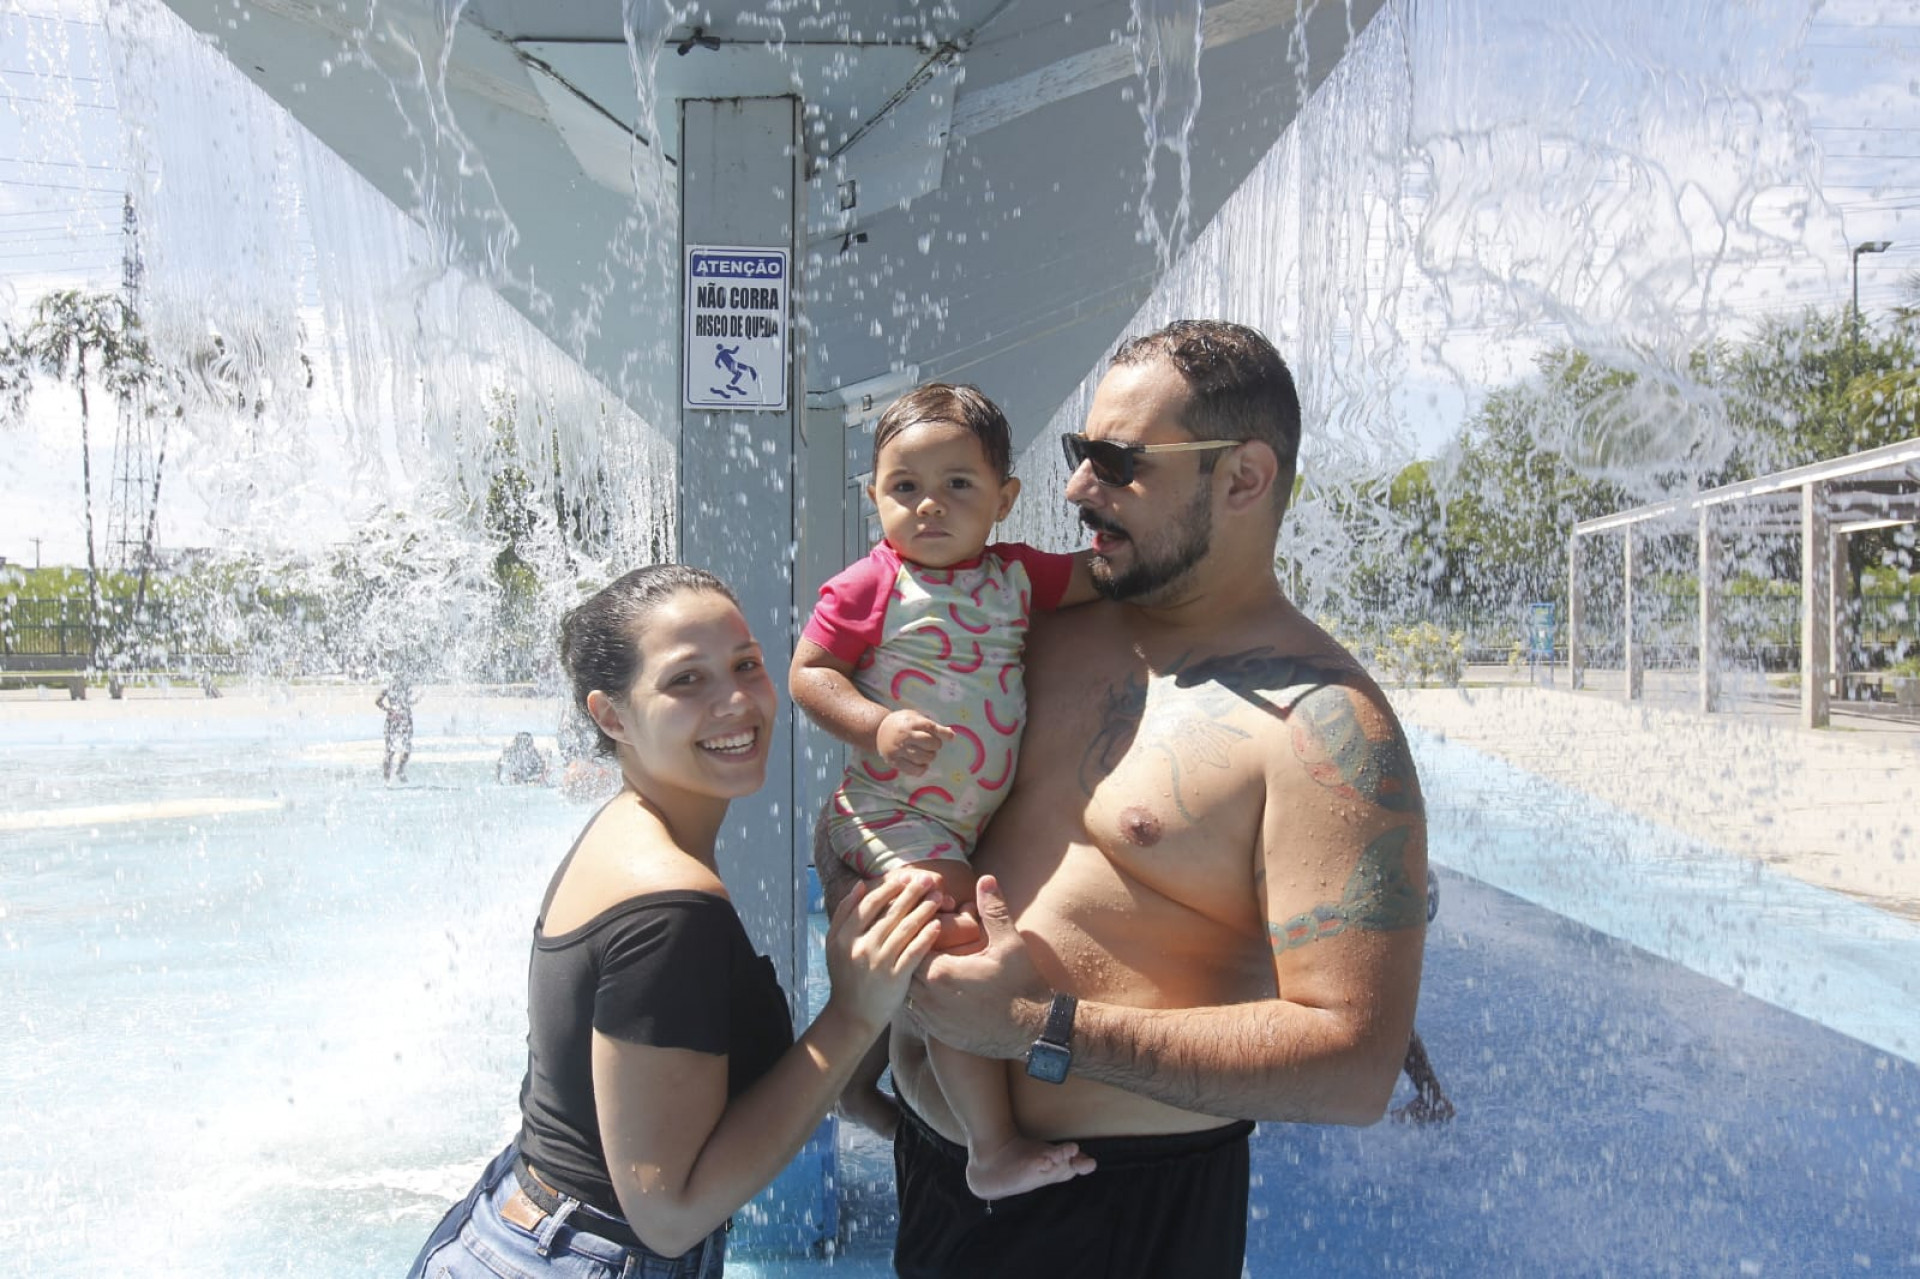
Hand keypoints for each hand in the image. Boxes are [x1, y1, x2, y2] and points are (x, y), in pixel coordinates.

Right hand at [824, 871, 943, 1032]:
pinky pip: (914, 952)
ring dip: (924, 910)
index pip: (870, 904)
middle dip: (912, 893)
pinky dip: (926, 937)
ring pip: (905, 929)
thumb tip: (861, 885)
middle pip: (891, 913)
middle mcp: (861, 948)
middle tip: (928, 879)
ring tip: (937, 898)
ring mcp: (879, 963)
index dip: (889, 888)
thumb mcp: (834, 944)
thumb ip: (844, 913)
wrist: (852, 1015)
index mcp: (844, 936)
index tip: (905, 877)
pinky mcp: (895, 978)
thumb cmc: (846, 975)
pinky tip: (938, 925)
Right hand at [876, 709, 953, 775]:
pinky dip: (922, 768)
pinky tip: (922, 763)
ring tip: (927, 753)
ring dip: (930, 757)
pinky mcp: (894, 762)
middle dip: (936, 745)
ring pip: (924, 758)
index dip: (943, 733)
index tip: (951, 737)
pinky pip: (914, 770)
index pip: (930, 727)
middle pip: (929, 743)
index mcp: (910, 723)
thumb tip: (951, 735)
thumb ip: (931, 725)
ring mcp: (898, 750)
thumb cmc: (901, 723)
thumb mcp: (914, 717)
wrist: (878, 730)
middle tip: (932, 744)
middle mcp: (904, 736)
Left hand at [907, 875, 1052, 1059]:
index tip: (927, 925)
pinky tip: (931, 990)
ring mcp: (932, 1020)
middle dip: (911, 954)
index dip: (916, 932)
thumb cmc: (1022, 986)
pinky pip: (916, 1013)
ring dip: (912, 978)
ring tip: (924, 964)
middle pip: (904, 968)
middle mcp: (929, 999)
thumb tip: (985, 879)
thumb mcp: (1010, 943)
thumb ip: (993, 910)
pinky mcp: (939, 1034)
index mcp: (940, 973)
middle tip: (923, 942)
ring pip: (907, 992)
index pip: (911, 945)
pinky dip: (919, 999)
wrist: (1034, 1032)